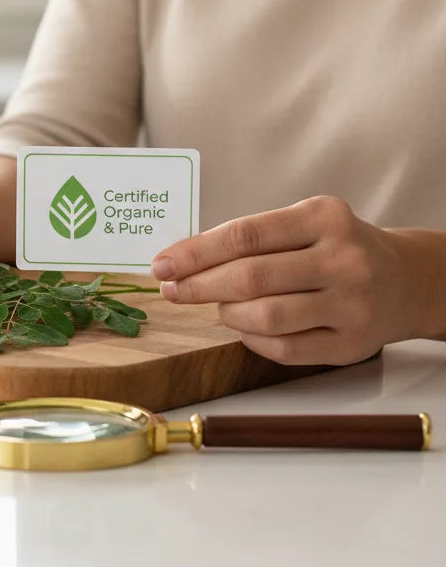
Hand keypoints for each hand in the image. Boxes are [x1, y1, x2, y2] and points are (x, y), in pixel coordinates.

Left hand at [150, 196, 420, 365]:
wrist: (406, 279)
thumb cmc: (334, 248)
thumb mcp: (302, 223)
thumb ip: (250, 238)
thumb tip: (182, 259)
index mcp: (324, 217)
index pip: (245, 234)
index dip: (195, 252)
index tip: (162, 265)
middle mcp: (343, 259)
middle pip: (250, 277)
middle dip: (199, 286)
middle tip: (172, 290)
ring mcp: (352, 304)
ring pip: (265, 317)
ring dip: (227, 314)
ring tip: (218, 306)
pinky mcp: (352, 344)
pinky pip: (285, 349)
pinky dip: (252, 339)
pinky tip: (243, 327)